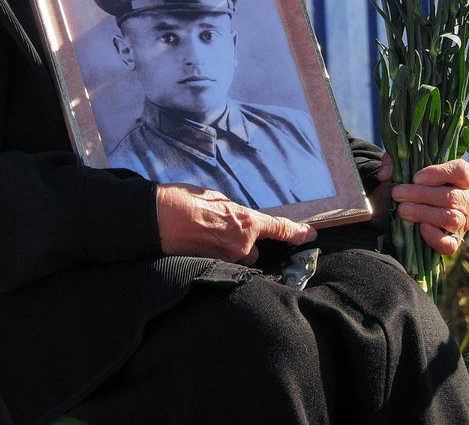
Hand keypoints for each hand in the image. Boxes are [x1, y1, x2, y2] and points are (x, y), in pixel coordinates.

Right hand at [155, 183, 316, 263]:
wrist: (157, 219)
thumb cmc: (184, 202)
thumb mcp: (217, 198)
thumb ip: (235, 212)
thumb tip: (239, 219)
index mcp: (245, 222)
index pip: (280, 229)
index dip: (298, 232)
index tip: (311, 235)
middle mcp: (241, 245)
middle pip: (254, 249)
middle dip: (244, 240)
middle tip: (220, 227)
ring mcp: (226, 260)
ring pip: (238, 257)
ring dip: (229, 249)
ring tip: (207, 235)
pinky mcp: (211, 268)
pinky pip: (223, 263)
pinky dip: (216, 255)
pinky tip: (200, 244)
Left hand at [374, 154, 468, 254]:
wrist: (423, 205)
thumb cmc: (420, 181)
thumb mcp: (411, 166)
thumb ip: (396, 163)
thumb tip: (384, 175)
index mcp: (465, 177)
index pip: (459, 170)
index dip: (438, 173)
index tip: (415, 177)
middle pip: (452, 197)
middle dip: (422, 195)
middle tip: (398, 193)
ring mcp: (465, 221)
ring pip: (450, 219)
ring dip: (424, 214)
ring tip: (402, 210)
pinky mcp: (456, 240)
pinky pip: (450, 244)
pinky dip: (435, 237)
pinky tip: (420, 228)